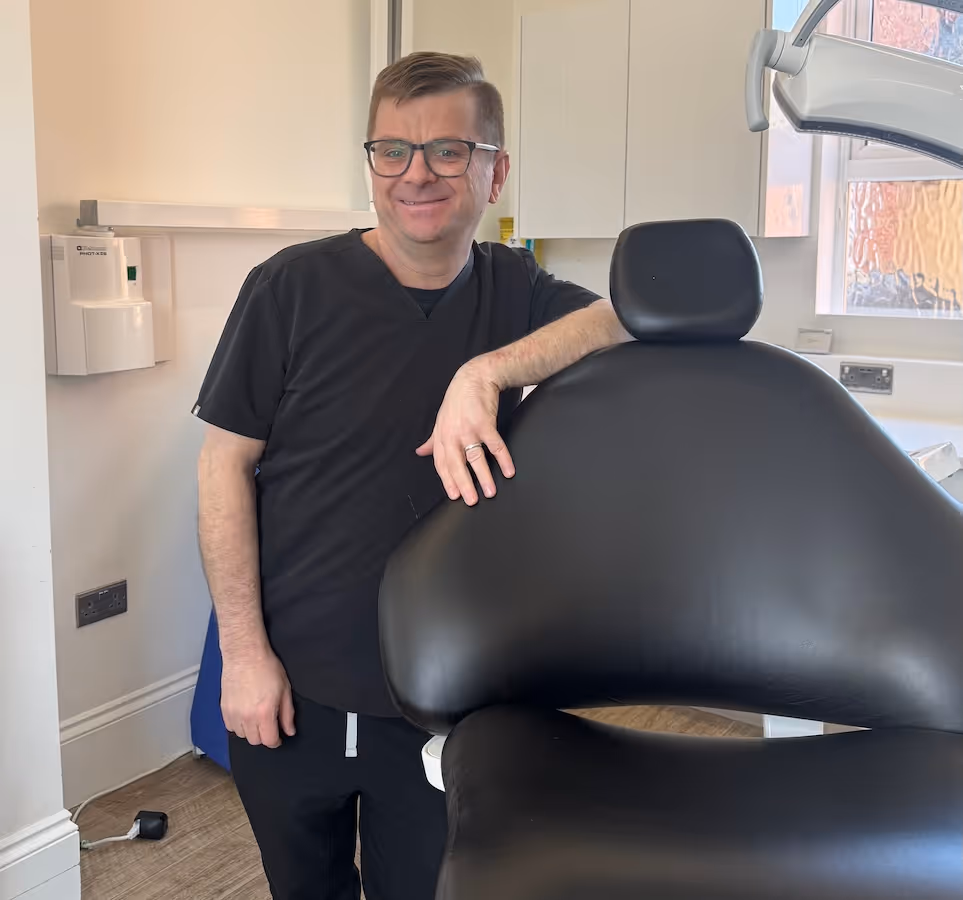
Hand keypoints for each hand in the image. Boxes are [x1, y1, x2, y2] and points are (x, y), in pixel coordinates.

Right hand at [221, 650, 295, 748]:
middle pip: (255, 741)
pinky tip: (244, 715)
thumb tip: (289, 730)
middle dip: (264, 736)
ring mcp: (233, 714)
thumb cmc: (266, 667)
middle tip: (269, 724)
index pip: (269, 741)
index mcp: (264, 713)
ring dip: (250, 731)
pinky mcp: (223, 709)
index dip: (276, 741)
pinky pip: (230, 727)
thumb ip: (287, 714)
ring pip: (242, 735)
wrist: (245, 654)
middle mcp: (247, 717)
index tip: (278, 737)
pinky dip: (238, 725)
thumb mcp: (285, 689)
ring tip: (256, 718)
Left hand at [416, 359, 514, 504]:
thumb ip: (432, 440)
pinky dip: (503, 459)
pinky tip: (508, 471)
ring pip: (476, 457)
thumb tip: (420, 452)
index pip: (442, 463)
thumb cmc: (458, 401)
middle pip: (457, 464)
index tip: (455, 496)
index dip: (448, 481)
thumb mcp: (440, 420)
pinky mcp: (485, 423)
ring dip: (483, 476)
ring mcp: (469, 428)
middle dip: (463, 484)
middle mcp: (453, 434)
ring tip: (490, 492)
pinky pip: (495, 445)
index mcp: (442, 436)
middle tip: (471, 501)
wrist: (475, 378)